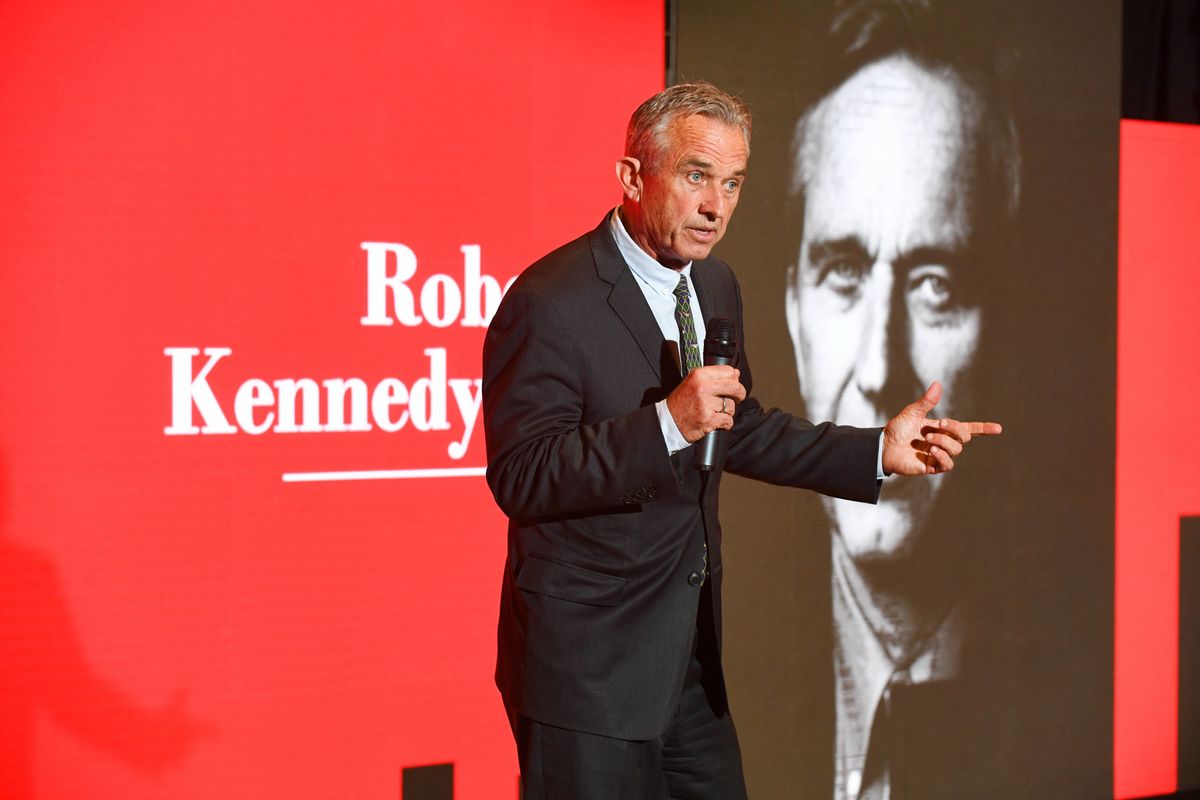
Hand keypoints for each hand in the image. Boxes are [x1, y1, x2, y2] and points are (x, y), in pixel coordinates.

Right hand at [666, 365, 745, 442]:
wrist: (668, 421)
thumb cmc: (680, 402)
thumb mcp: (692, 382)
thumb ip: (713, 377)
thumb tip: (735, 373)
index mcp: (699, 375)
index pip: (728, 371)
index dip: (734, 379)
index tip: (733, 384)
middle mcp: (702, 387)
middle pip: (734, 387)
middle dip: (740, 394)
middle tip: (737, 397)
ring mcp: (705, 404)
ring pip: (731, 405)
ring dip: (729, 411)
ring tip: (718, 412)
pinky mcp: (708, 419)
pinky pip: (728, 420)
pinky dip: (726, 423)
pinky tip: (718, 421)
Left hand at [882, 381, 1002, 475]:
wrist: (883, 446)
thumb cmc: (897, 429)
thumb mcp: (912, 412)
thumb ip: (926, 401)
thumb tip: (937, 385)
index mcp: (942, 428)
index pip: (968, 428)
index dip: (983, 428)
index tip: (998, 428)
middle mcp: (944, 441)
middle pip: (964, 436)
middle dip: (955, 428)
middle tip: (940, 424)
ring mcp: (939, 455)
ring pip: (956, 449)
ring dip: (944, 441)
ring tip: (927, 439)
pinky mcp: (932, 467)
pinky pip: (947, 464)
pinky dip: (943, 456)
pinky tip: (932, 451)